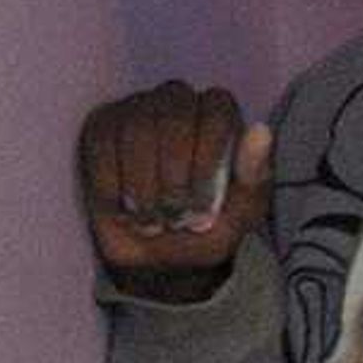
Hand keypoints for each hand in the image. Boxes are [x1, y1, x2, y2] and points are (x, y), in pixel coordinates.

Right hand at [78, 81, 272, 302]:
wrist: (158, 259)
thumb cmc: (204, 230)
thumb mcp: (240, 216)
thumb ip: (254, 176)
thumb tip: (261, 131)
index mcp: (218, 116)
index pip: (216, 107)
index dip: (208, 152)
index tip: (202, 201)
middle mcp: (177, 102)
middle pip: (174, 112)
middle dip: (173, 171)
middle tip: (174, 215)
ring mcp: (136, 110)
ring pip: (136, 126)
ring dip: (142, 182)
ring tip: (149, 219)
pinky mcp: (101, 128)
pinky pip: (101, 140)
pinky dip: (110, 180)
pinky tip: (119, 206)